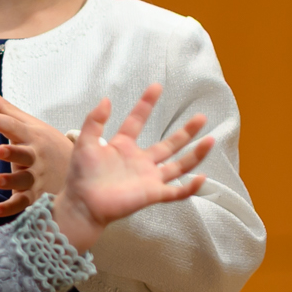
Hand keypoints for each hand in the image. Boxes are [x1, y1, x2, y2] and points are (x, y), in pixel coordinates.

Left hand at [0, 87, 76, 217]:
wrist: (78, 167)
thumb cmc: (46, 144)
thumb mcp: (29, 125)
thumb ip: (6, 111)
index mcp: (32, 136)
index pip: (13, 127)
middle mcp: (35, 156)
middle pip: (24, 154)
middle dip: (13, 152)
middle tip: (0, 150)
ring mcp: (36, 176)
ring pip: (24, 179)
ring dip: (11, 180)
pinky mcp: (34, 195)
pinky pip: (22, 203)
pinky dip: (9, 209)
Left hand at [49, 84, 214, 249]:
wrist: (82, 205)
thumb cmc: (81, 176)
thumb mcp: (85, 143)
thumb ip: (94, 121)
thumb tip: (106, 100)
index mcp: (123, 147)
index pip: (137, 121)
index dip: (146, 103)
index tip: (156, 86)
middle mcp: (140, 161)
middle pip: (169, 144)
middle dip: (186, 131)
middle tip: (201, 117)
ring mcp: (149, 178)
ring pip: (179, 165)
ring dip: (195, 154)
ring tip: (210, 140)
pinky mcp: (153, 194)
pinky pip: (176, 192)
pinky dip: (190, 187)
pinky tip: (202, 178)